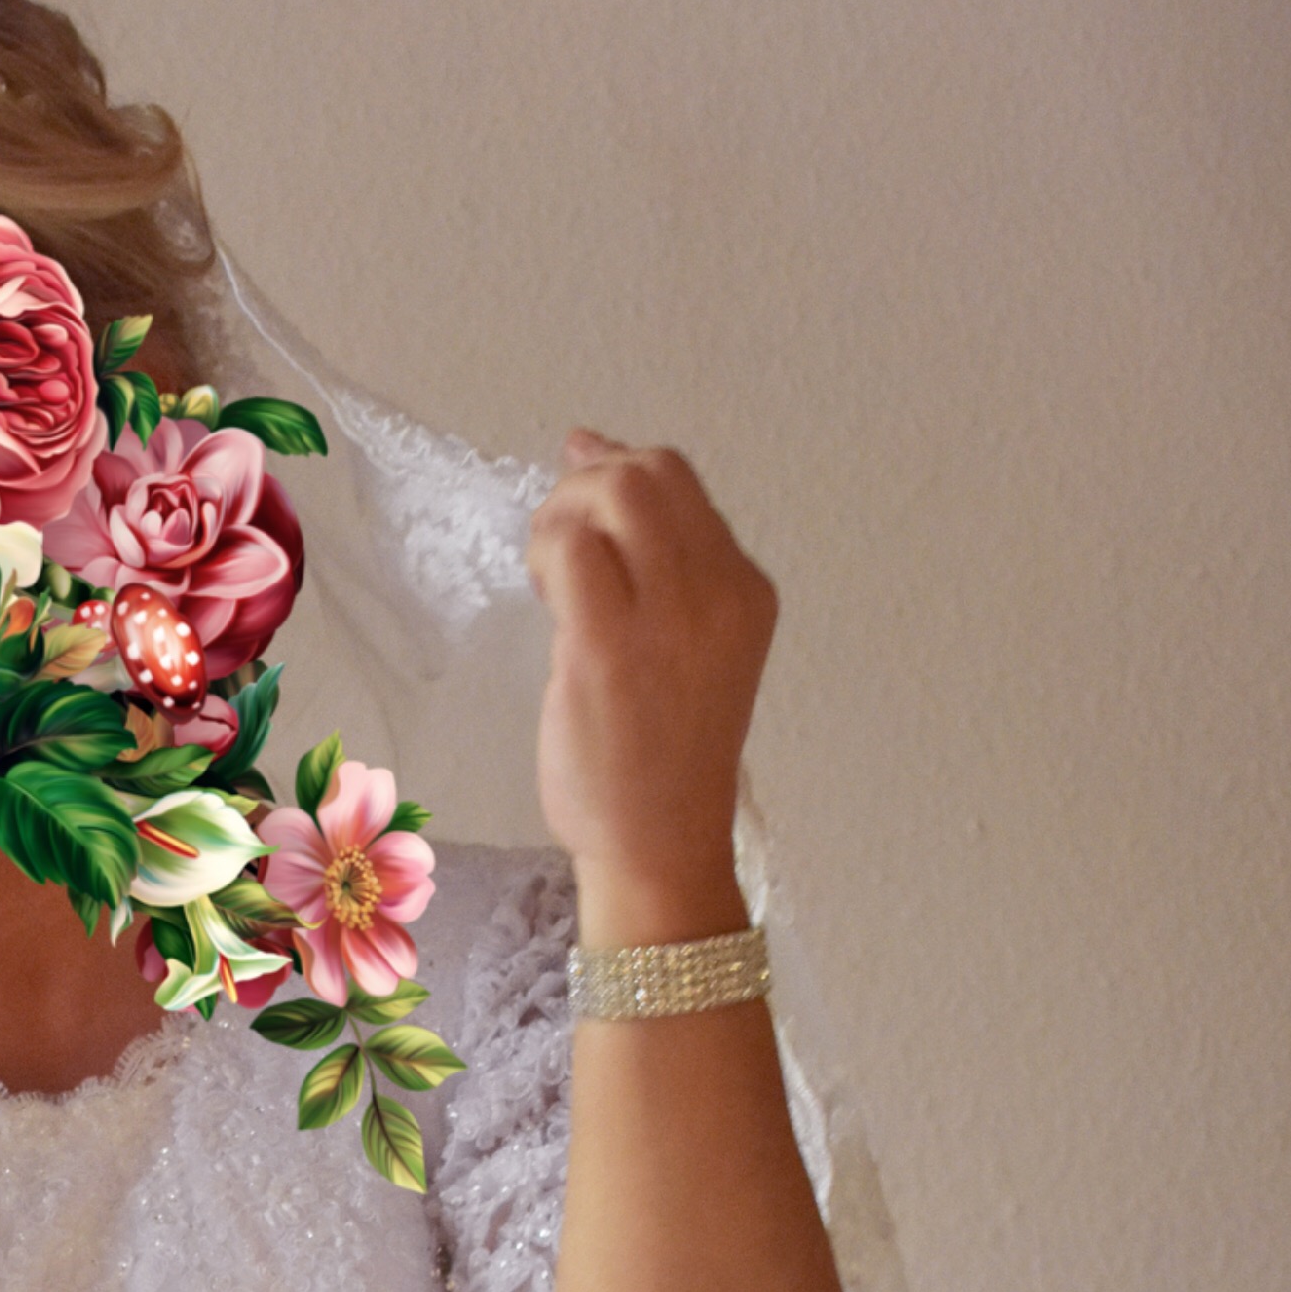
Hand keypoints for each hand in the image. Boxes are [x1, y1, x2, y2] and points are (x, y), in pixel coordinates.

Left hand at [530, 434, 776, 909]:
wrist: (660, 845)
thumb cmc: (659, 755)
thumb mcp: (686, 643)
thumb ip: (649, 557)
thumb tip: (586, 445)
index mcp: (747, 590)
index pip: (679, 482)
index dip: (614, 476)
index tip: (580, 522)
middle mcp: (720, 593)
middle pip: (648, 471)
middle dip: (583, 487)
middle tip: (557, 548)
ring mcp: (670, 618)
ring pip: (614, 492)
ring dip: (560, 517)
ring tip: (549, 576)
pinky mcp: (608, 646)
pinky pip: (572, 550)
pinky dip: (545, 554)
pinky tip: (543, 596)